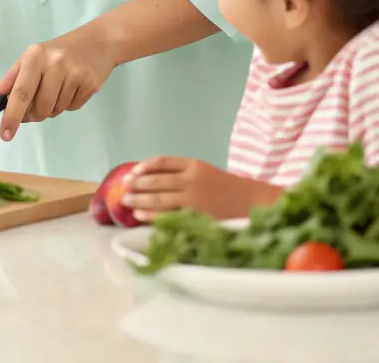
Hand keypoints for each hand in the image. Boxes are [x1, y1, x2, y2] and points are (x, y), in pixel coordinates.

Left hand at [0, 26, 115, 141]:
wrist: (98, 41)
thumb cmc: (58, 51)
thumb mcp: (31, 58)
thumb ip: (11, 79)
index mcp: (35, 56)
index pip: (21, 92)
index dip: (12, 116)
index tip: (5, 134)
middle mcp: (55, 64)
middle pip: (39, 108)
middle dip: (35, 115)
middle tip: (37, 104)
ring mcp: (74, 74)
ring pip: (55, 111)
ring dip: (53, 108)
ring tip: (59, 88)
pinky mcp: (90, 84)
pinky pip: (72, 108)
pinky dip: (68, 104)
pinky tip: (72, 87)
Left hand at [123, 157, 280, 221]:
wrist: (254, 203)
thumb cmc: (229, 189)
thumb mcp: (207, 174)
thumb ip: (185, 175)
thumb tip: (153, 181)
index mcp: (195, 165)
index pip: (163, 162)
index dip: (144, 167)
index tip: (132, 172)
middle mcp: (192, 179)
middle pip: (157, 180)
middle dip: (137, 184)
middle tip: (124, 188)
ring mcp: (194, 198)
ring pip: (159, 197)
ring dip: (139, 199)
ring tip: (126, 201)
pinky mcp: (196, 216)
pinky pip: (168, 214)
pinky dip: (152, 214)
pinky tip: (141, 215)